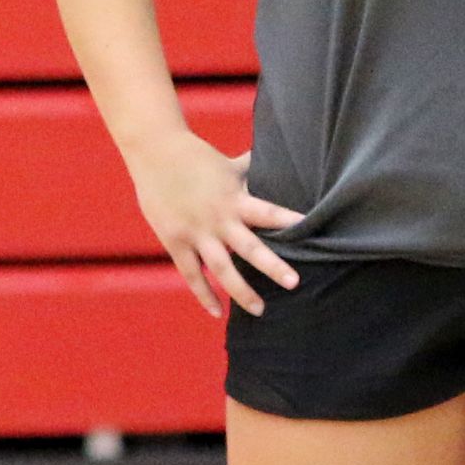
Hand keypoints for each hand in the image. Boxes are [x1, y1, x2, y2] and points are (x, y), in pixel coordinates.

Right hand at [127, 129, 300, 318]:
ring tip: (260, 310)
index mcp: (234, 198)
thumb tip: (275, 156)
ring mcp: (196, 233)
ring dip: (241, 291)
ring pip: (222, 268)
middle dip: (272, 266)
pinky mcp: (175, 242)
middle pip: (249, 248)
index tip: (310, 229)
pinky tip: (218, 312)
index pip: (267, 212)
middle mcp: (218, 219)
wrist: (154, 151)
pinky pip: (192, 275)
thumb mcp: (227, 164)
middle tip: (294, 283)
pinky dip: (204, 294)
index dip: (288, 220)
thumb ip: (250, 169)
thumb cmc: (194, 155)